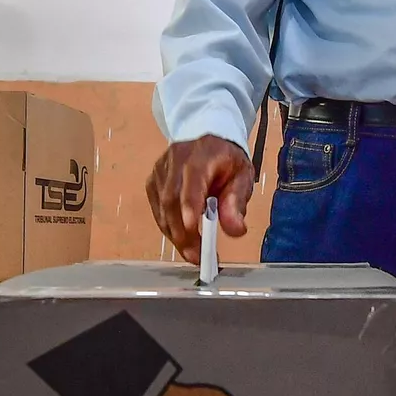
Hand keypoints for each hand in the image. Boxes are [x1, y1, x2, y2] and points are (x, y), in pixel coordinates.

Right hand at [145, 136, 254, 264]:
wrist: (208, 138)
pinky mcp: (153, 181)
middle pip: (171, 200)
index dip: (189, 208)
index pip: (190, 183)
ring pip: (161, 207)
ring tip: (193, 253)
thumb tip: (235, 230)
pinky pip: (157, 209)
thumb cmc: (226, 159)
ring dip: (175, 234)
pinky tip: (182, 238)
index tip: (195, 232)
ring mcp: (160, 171)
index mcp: (199, 156)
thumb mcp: (242, 176)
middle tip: (197, 257)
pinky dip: (168, 227)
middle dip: (183, 233)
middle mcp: (175, 161)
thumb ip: (237, 202)